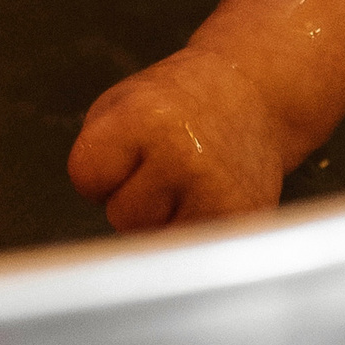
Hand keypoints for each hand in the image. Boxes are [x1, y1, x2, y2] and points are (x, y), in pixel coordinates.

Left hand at [68, 48, 290, 232]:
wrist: (258, 96)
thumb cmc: (185, 100)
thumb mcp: (123, 101)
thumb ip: (96, 151)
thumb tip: (93, 208)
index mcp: (144, 118)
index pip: (86, 178)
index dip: (99, 170)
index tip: (123, 153)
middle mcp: (181, 157)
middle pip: (121, 217)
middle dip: (133, 198)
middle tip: (162, 164)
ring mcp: (214, 193)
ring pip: (154, 239)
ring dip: (161, 218)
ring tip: (185, 178)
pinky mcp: (240, 220)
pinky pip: (188, 249)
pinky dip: (190, 228)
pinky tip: (206, 194)